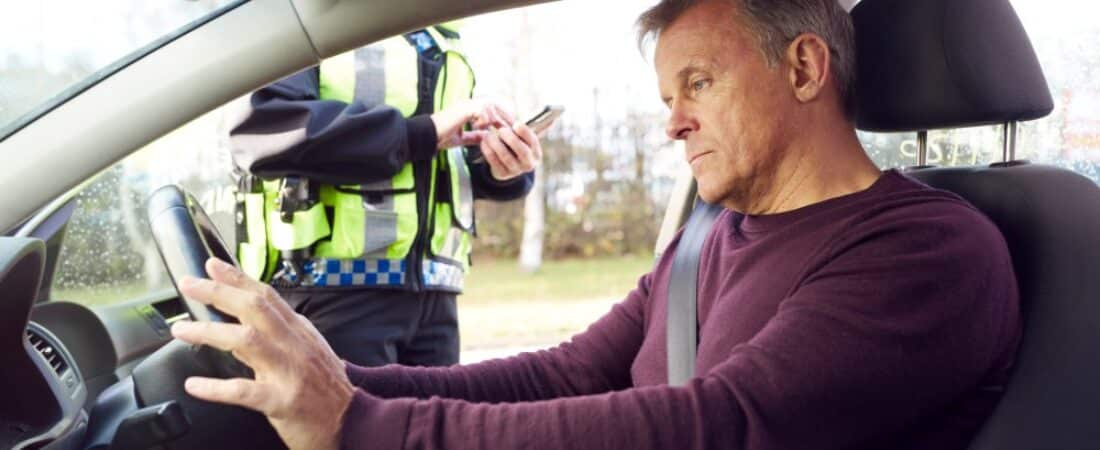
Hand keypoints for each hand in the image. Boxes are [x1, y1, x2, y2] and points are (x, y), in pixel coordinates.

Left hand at [170, 258, 354, 449]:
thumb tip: (245, 318)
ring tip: (181, 329)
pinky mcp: (281, 400)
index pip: (266, 296)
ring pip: (245, 341)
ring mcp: (288, 371)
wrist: (352, 421)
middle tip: (188, 285)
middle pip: (254, 308)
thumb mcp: (309, 350)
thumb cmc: (326, 389)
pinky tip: (194, 385)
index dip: (238, 278)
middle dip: (218, 292)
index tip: (212, 265)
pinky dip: (215, 388)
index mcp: (299, 331)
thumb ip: (281, 333)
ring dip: (208, 332)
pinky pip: (243, 390)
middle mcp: (294, 345)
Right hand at [431, 99, 513, 148]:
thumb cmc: (439, 137)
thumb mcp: (461, 138)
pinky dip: (484, 120)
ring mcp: (465, 105)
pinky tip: (480, 128)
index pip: (490, 108)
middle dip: (502, 116)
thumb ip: (474, 136)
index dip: (500, 117)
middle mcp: (467, 104)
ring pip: (489, 106)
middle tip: (508, 128)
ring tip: (495, 129)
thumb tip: (486, 137)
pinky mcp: (463, 109)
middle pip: (493, 104)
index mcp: (467, 109)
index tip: (506, 129)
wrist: (426, 136)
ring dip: (494, 119)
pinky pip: (482, 111)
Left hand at [480, 122, 542, 180]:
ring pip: (506, 157)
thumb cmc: (513, 144)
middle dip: (511, 139)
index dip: (525, 132)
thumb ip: (513, 124)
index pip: (533, 141)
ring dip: (496, 144)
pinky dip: (488, 150)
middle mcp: (529, 163)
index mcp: (535, 152)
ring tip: (488, 134)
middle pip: (522, 151)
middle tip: (501, 130)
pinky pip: (494, 162)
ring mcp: (516, 171)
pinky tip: (483, 142)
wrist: (505, 165)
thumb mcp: (518, 135)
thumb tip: (518, 112)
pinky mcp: (503, 174)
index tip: (515, 124)